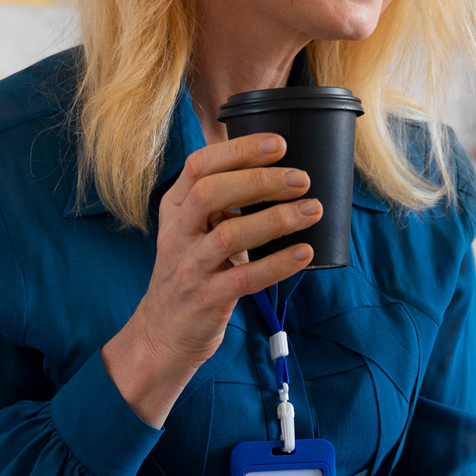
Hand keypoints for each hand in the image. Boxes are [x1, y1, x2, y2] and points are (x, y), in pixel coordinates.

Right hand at [101, 134, 319, 426]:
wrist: (163, 331)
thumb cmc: (191, 270)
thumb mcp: (192, 229)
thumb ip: (221, 201)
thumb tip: (276, 168)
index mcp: (175, 207)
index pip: (199, 165)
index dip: (238, 150)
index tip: (278, 144)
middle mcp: (178, 233)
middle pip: (212, 193)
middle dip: (260, 180)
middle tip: (302, 179)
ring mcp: (190, 267)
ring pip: (230, 235)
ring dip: (276, 219)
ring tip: (312, 210)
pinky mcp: (207, 299)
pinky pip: (245, 278)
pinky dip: (278, 264)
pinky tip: (304, 252)